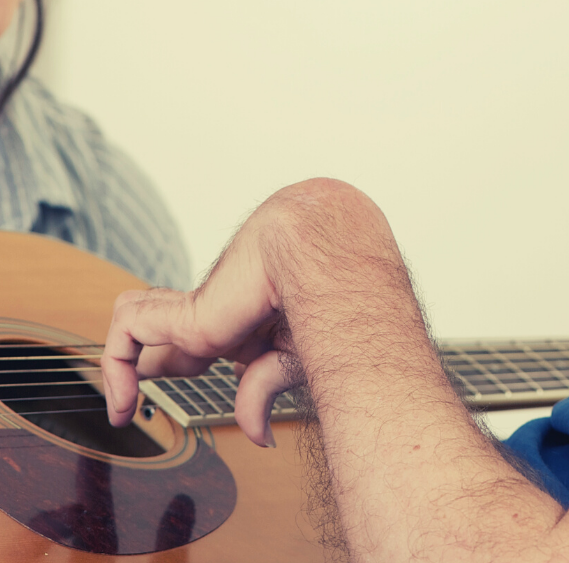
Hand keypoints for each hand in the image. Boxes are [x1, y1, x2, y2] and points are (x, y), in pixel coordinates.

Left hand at [101, 190, 307, 446]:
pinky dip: (117, 367)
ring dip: (125, 358)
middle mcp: (221, 313)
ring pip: (140, 317)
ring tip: (122, 405)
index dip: (182, 367)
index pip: (201, 341)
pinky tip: (128, 405)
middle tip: (126, 405)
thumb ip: (263, 390)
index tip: (187, 405)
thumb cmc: (325, 299)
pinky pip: (129, 331)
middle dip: (148, 362)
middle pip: (165, 331)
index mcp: (247, 323)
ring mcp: (201, 310)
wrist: (321, 257)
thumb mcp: (292, 359)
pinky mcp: (185, 315)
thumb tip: (257, 437)